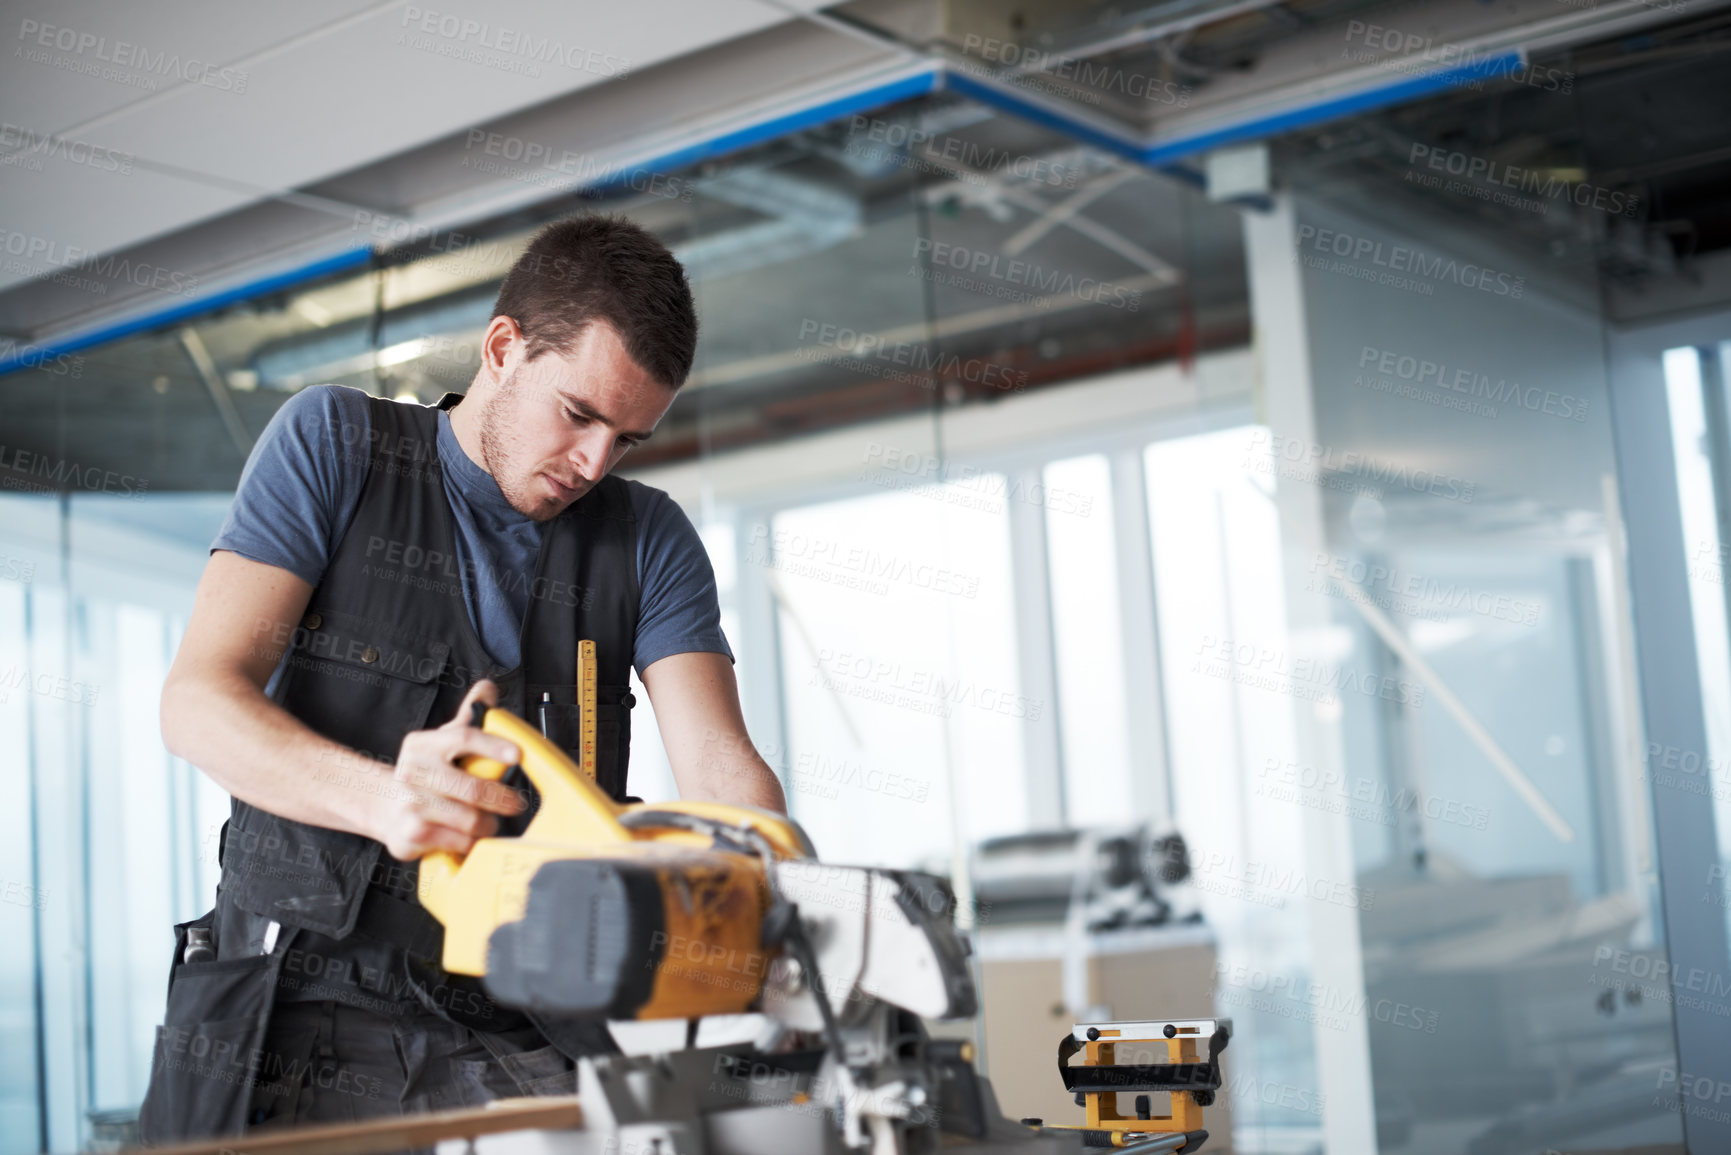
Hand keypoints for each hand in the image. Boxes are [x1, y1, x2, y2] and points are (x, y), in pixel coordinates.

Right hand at [372, 680, 525, 859]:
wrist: (382, 805)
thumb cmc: (424, 773)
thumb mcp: (441, 741)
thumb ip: (468, 717)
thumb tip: (487, 689)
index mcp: (423, 745)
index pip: (462, 738)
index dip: (493, 746)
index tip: (517, 755)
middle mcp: (413, 773)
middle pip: (471, 788)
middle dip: (502, 799)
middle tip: (514, 803)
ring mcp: (409, 805)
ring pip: (469, 820)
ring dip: (487, 823)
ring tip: (488, 821)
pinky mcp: (408, 836)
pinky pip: (457, 842)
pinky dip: (470, 842)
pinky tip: (467, 835)